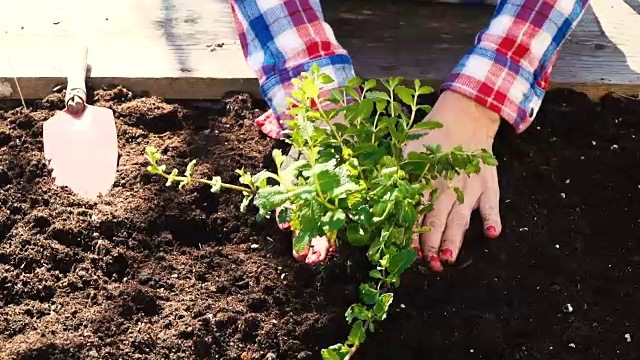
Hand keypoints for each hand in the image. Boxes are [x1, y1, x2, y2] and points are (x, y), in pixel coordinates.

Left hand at [403, 91, 501, 271]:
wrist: (466, 114)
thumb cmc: (432, 135)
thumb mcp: (407, 150)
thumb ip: (397, 173)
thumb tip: (380, 196)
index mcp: (424, 179)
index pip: (415, 212)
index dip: (410, 233)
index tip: (405, 251)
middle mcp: (446, 186)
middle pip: (437, 220)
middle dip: (431, 244)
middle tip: (429, 264)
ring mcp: (469, 187)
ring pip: (461, 218)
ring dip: (454, 239)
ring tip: (449, 258)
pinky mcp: (488, 183)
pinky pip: (492, 203)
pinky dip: (492, 218)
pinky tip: (492, 234)